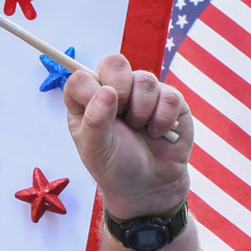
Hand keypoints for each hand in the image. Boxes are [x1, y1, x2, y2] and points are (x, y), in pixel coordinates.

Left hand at [62, 54, 191, 219]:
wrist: (150, 188)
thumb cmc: (115, 168)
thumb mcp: (96, 150)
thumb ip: (95, 120)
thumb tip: (107, 90)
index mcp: (87, 101)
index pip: (80, 76)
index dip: (91, 89)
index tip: (101, 112)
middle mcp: (113, 91)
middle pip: (115, 62)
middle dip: (120, 88)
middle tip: (123, 115)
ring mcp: (143, 94)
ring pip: (145, 79)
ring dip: (143, 111)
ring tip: (141, 131)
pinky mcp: (170, 101)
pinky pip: (170, 95)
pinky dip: (164, 119)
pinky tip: (159, 134)